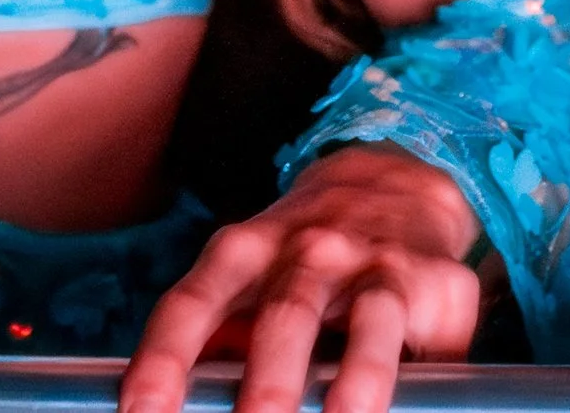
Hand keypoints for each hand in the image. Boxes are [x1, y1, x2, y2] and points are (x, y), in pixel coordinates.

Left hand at [122, 144, 479, 412]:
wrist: (396, 180)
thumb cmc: (304, 258)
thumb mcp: (250, 279)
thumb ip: (218, 336)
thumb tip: (176, 399)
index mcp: (243, 252)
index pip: (193, 305)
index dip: (164, 360)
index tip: (140, 410)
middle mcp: (307, 250)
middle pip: (284, 316)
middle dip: (268, 381)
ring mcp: (372, 261)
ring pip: (367, 318)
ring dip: (354, 379)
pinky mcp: (429, 279)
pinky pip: (423, 331)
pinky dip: (411, 367)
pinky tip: (399, 390)